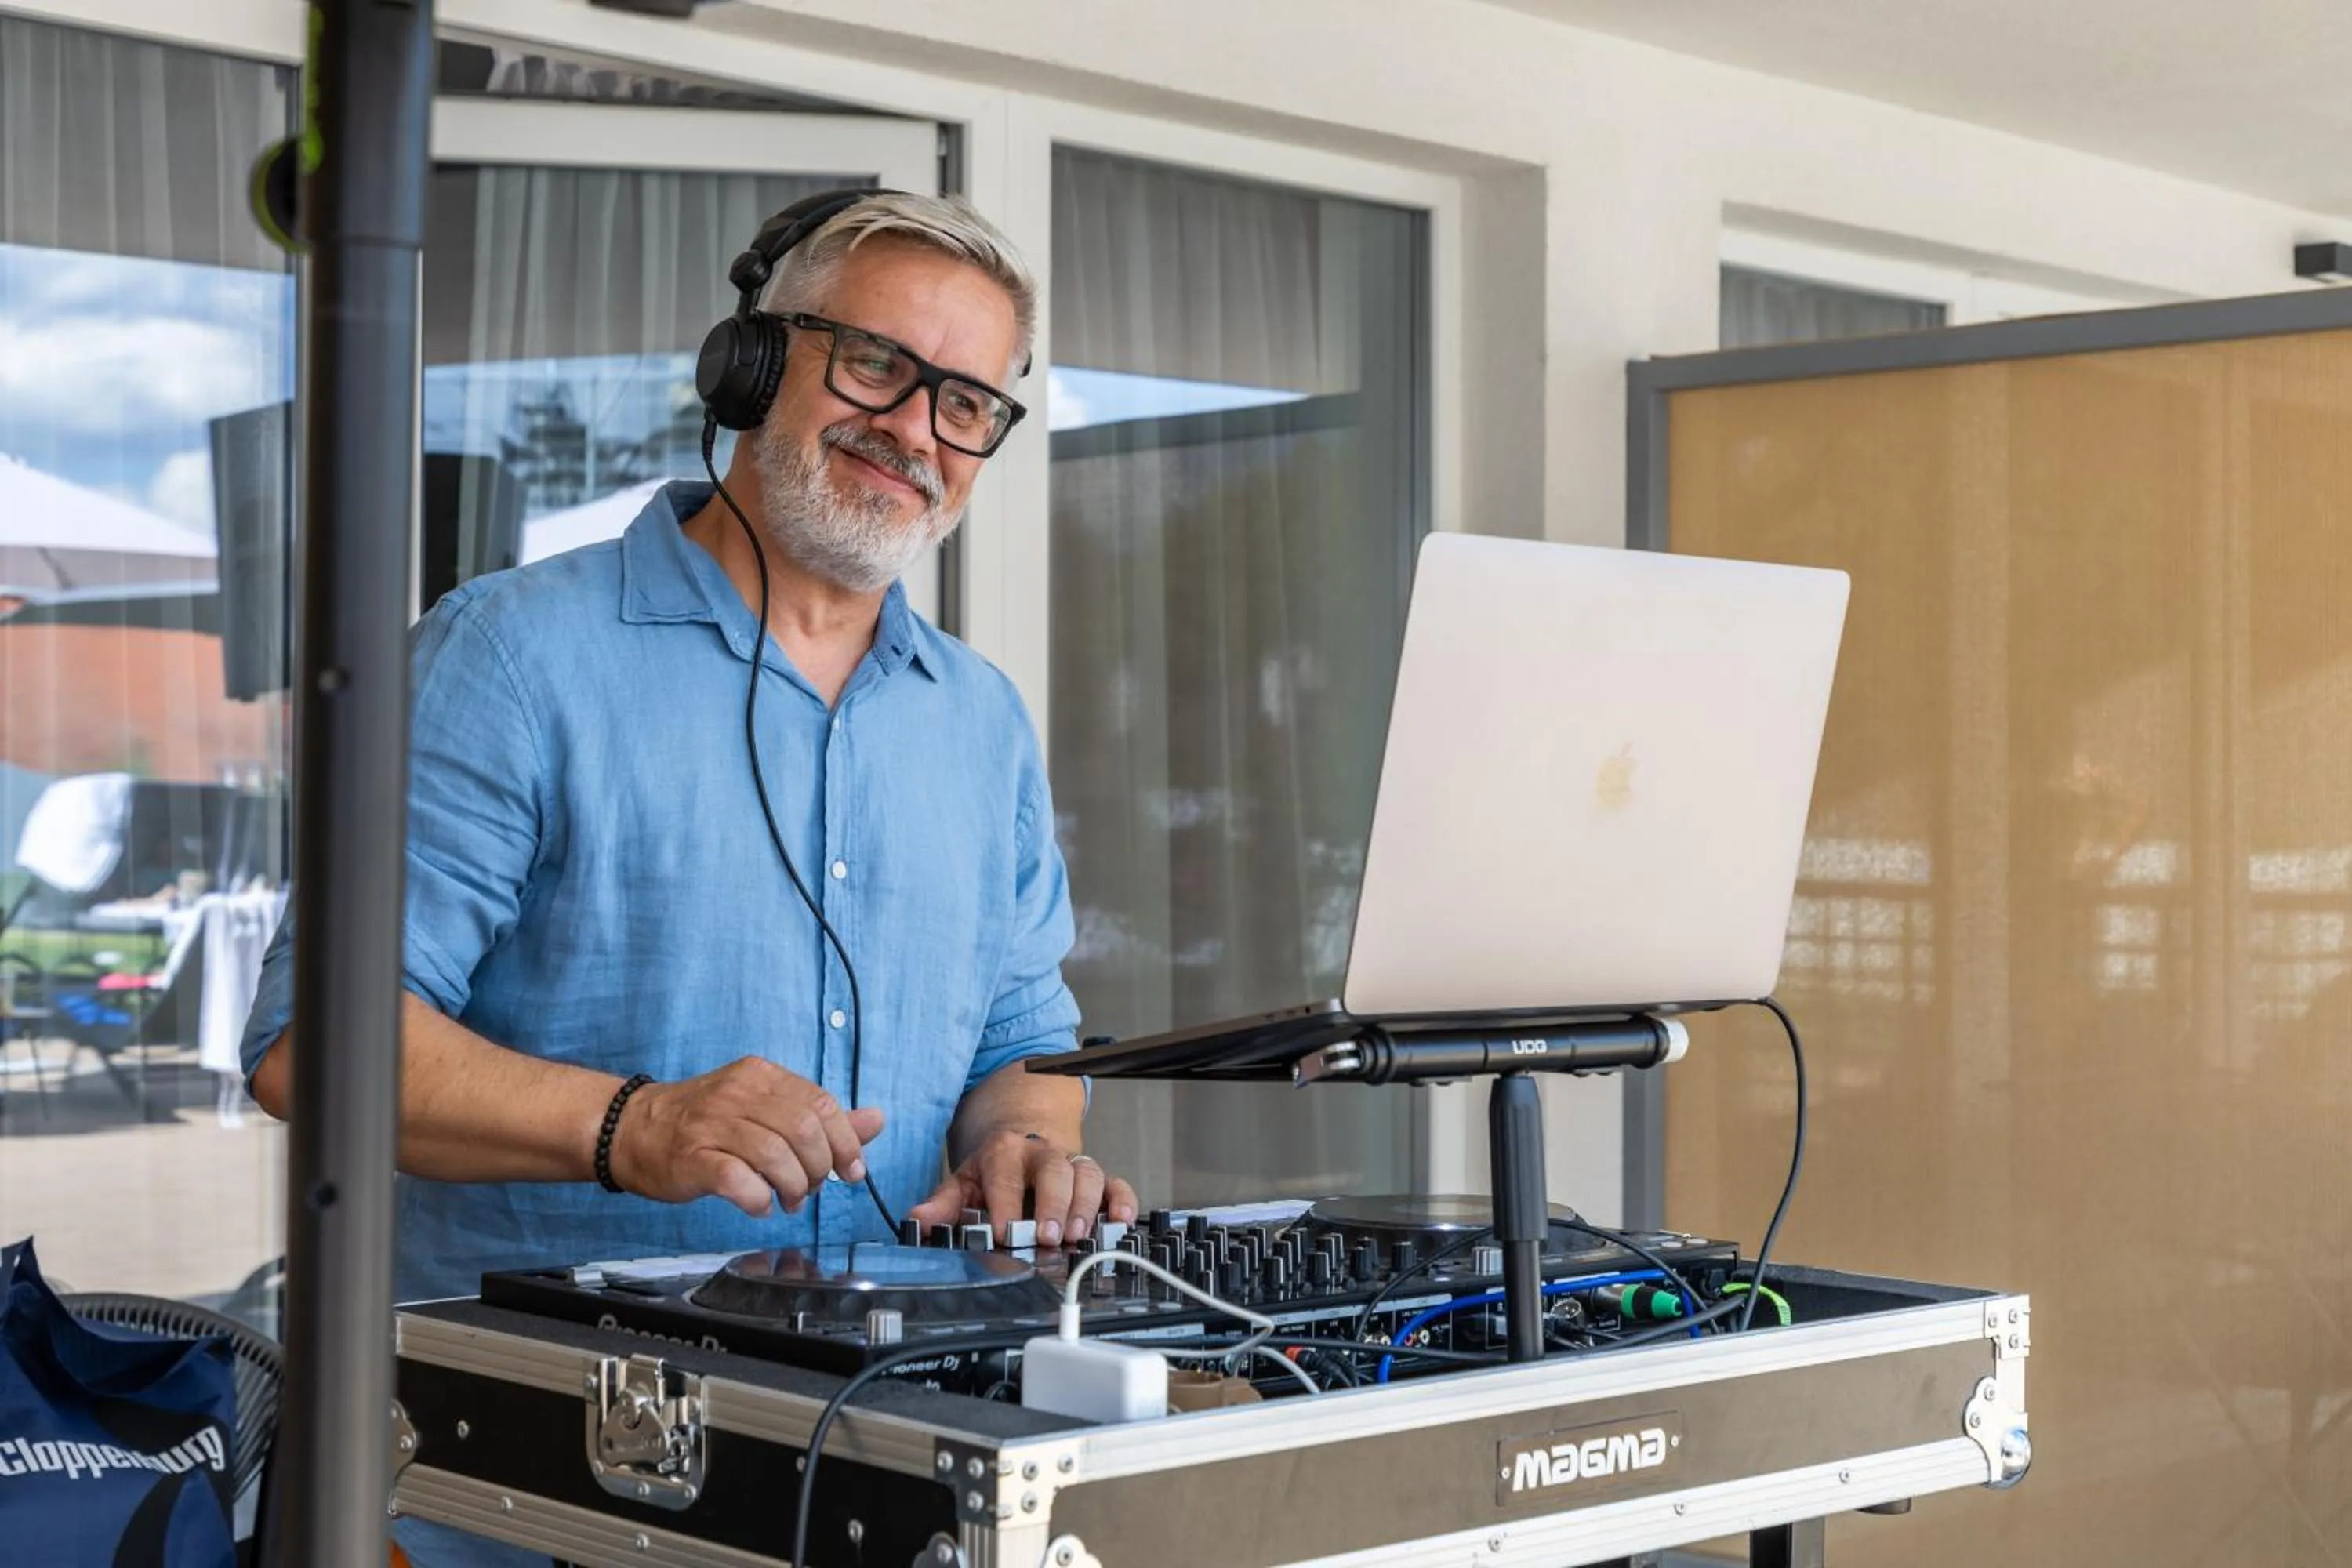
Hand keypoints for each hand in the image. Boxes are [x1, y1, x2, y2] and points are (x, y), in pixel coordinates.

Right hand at [608, 1057, 883, 1217]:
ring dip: (792, 1187)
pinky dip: (758, 1199)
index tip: (850, 1170)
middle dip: (818, 1168)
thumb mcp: (764, 1108)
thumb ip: (820, 1117)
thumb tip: (875, 1120)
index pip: (821, 1104)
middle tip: (811, 1188)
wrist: (632, 1129)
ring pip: (775, 1156)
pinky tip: (759, 1205)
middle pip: (803, 1130)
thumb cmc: (705, 1123)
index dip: (845, 1142)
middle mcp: (738, 1093)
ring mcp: (712, 1125)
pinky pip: (738, 1181)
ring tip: (788, 1200)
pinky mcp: (691, 1158)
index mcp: (762, 1076)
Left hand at [908, 1130, 1138, 1246]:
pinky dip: (1122, 1200)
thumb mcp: (964, 1180)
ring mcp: (1072, 1164)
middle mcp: (1042, 1153)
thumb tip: (918, 1221)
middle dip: (1053, 1204)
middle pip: (1053, 1170)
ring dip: (1086, 1206)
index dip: (1004, 1204)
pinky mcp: (1096, 1176)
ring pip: (1087, 1174)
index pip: (1005, 1175)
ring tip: (1079, 1235)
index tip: (1001, 1232)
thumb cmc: (995, 1167)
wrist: (1022, 1137)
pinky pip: (1116, 1182)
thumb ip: (943, 1204)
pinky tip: (1120, 1220)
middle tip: (1048, 1235)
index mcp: (1005, 1151)